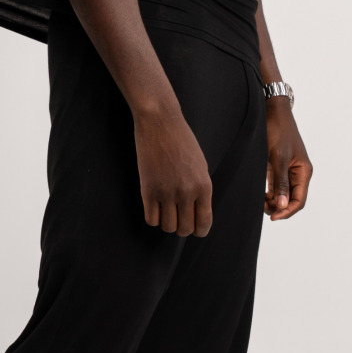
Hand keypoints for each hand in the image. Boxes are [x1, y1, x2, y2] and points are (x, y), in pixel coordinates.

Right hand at [134, 108, 212, 236]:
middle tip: (177, 217)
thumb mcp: (200, 165)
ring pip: (167, 227)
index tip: (194, 228)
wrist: (160, 122)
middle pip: (184, 229)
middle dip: (181, 227)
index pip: (204, 223)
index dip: (199, 230)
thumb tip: (196, 211)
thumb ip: (200, 189)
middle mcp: (186, 192)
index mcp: (203, 186)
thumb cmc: (181, 140)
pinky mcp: (148, 190)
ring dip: (166, 223)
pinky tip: (154, 206)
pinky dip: (153, 217)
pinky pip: (151, 219)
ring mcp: (166, 192)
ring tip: (165, 210)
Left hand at [265, 103, 311, 220]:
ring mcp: (288, 170)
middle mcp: (298, 173)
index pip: (300, 200)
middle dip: (279, 207)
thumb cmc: (278, 131)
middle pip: (292, 199)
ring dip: (273, 201)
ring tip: (260, 202)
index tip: (272, 216)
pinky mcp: (278, 167)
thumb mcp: (278, 157)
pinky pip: (276, 186)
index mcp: (304, 172)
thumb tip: (282, 204)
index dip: (287, 211)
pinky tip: (260, 194)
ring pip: (283, 194)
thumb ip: (280, 182)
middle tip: (262, 209)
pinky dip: (269, 193)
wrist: (272, 112)